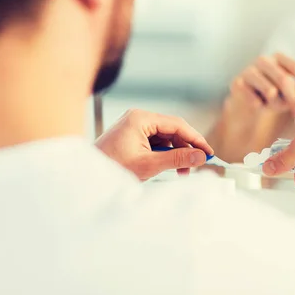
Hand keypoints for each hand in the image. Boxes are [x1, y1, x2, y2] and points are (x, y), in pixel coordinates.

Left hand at [95, 109, 213, 180]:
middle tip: (196, 164)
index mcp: (141, 118)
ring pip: (166, 137)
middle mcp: (138, 117)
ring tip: (181, 171)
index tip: (208, 152)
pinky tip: (169, 166)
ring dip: (176, 153)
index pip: (177, 124)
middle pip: (172, 130)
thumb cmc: (112, 168)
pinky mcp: (132, 135)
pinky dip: (165, 154)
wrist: (86, 177)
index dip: (195, 139)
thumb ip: (177, 159)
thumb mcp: (149, 164)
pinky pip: (156, 141)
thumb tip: (200, 156)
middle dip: (185, 148)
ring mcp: (134, 126)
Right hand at [227, 52, 294, 116]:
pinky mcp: (237, 83)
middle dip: (294, 97)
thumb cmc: (274, 94)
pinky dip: (259, 106)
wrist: (247, 101)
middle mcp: (263, 60)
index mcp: (278, 58)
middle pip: (284, 79)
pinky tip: (259, 106)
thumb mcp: (290, 92)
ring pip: (269, 90)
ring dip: (275, 103)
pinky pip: (254, 99)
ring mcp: (248, 70)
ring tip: (274, 106)